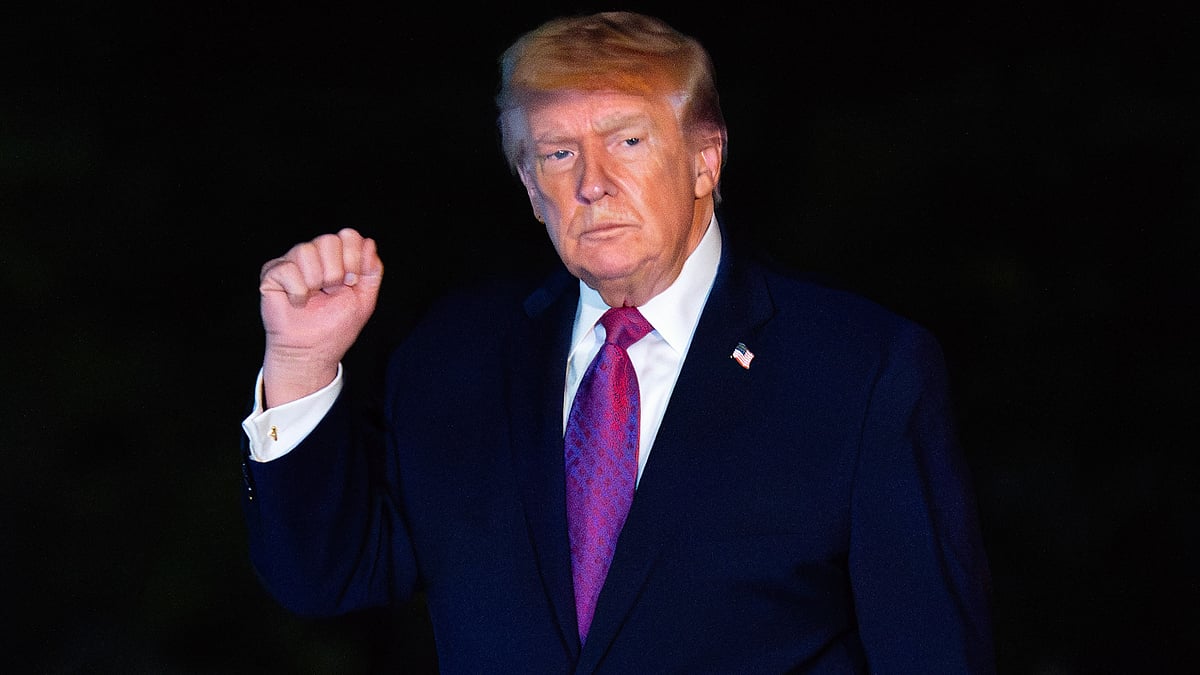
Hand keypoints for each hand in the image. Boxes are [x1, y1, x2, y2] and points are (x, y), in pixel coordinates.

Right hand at [258, 228, 383, 406]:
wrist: (312, 350)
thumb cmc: (335, 326)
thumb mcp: (364, 298)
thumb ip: (372, 270)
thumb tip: (369, 242)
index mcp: (336, 257)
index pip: (348, 235)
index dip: (353, 259)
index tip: (351, 283)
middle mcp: (314, 255)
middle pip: (328, 240)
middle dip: (336, 273)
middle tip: (330, 292)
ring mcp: (292, 262)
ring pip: (306, 251)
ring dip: (315, 282)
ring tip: (313, 298)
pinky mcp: (272, 274)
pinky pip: (287, 269)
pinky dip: (297, 291)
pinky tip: (297, 302)